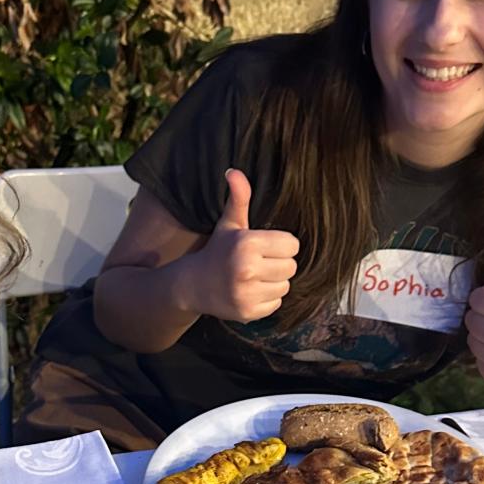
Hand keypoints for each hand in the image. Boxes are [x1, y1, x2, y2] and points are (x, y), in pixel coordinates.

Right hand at [180, 169, 299, 322]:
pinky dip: (267, 299)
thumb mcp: (229, 223)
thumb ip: (238, 197)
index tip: (264, 247)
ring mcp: (247, 294)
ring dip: (274, 282)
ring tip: (254, 277)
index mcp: (247, 244)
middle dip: (278, 264)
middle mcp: (247, 269)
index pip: (292, 245)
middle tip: (259, 263)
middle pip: (291, 267)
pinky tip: (250, 291)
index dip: (280, 245)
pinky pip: (276, 304)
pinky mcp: (248, 312)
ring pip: (285, 286)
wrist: (192, 285)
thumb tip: (234, 171)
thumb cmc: (218, 251)